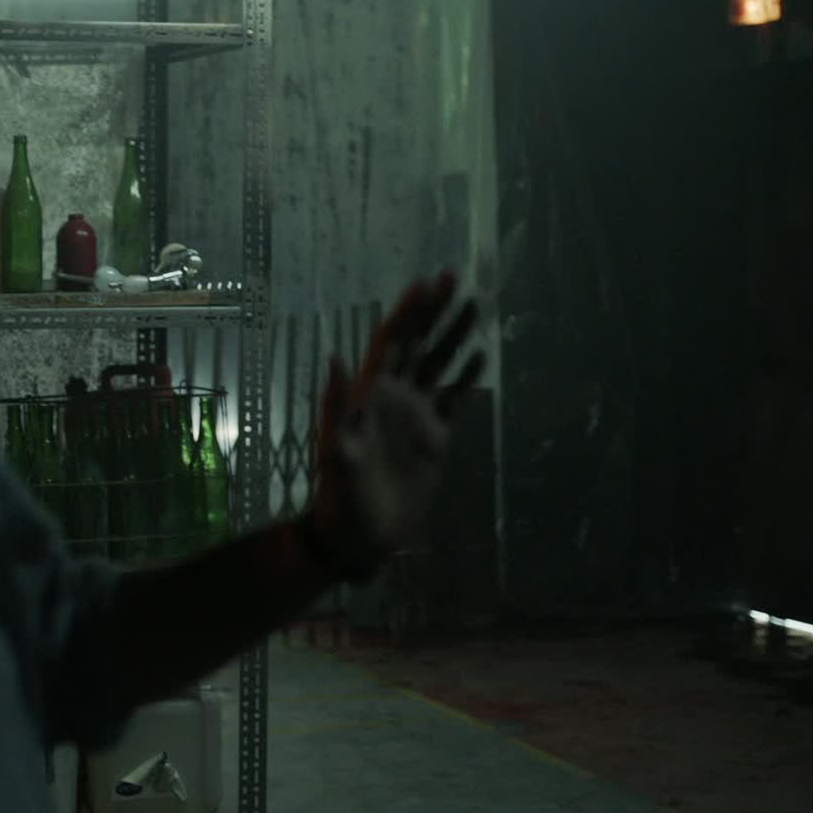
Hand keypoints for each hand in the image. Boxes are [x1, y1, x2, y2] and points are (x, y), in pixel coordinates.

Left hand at [305, 271, 486, 578]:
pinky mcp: (435, 440)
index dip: (408, 311)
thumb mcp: (334, 450)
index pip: (391, 341)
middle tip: (456, 276)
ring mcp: (416, 416)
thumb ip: (335, 404)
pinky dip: (466, 378)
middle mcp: (394, 397)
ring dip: (454, 335)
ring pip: (439, 365)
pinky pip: (454, 400)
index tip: (426, 281)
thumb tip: (332, 355)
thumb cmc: (339, 495)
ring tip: (474, 305)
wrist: (359, 536)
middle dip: (435, 310)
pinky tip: (480, 356)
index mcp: (369, 394)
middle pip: (418, 343)